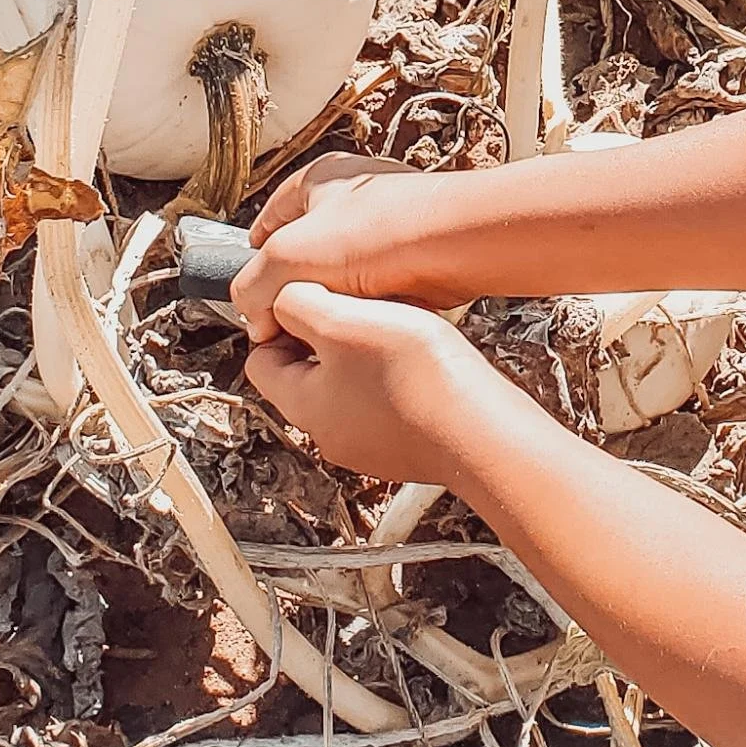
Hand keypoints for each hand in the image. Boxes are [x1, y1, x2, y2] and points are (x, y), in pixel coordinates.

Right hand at [235, 154, 464, 343]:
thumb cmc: (385, 231)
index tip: (252, 286)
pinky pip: (385, 291)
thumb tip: (255, 317)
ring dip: (341, 300)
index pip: (271, 217)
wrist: (460, 245)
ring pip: (349, 276)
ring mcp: (391, 228)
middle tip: (292, 315)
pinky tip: (375, 318)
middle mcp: (357, 198)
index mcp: (319, 179)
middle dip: (301, 286)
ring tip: (340, 317)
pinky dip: (376, 307)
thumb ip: (255, 287)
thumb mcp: (291, 259)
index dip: (258, 254)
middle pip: (311, 252)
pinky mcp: (420, 257)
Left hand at [243, 283, 488, 486]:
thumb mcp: (344, 320)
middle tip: (362, 312)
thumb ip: (299, 303)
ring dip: (368, 356)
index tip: (314, 300)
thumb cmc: (419, 379)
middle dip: (331, 337)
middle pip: (309, 373)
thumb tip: (282, 301)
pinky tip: (425, 363)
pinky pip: (389, 402)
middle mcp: (329, 433)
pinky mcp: (407, 446)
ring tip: (400, 333)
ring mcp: (370, 445)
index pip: (261, 359)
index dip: (283, 322)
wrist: (484, 432)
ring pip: (352, 387)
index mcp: (302, 404)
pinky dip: (400, 378)